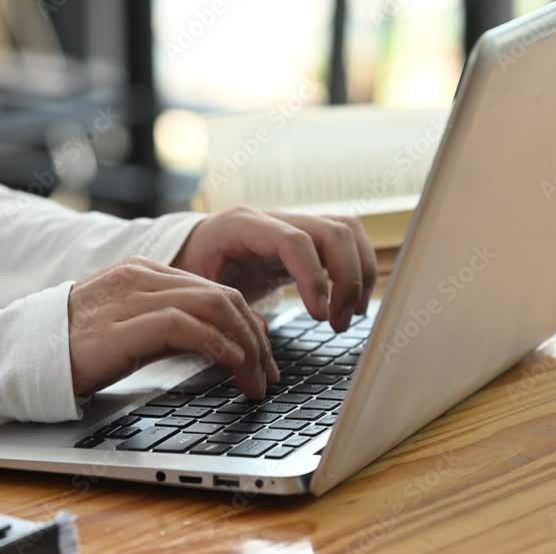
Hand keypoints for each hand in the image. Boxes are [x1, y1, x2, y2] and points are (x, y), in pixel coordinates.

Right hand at [67, 257, 277, 398]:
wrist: (17, 356)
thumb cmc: (73, 349)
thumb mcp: (129, 329)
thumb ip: (168, 327)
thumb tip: (219, 346)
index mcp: (144, 272)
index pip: (215, 290)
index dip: (248, 324)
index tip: (262, 356)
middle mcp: (142, 277)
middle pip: (222, 297)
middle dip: (256, 338)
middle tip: (268, 375)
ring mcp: (132, 298)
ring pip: (213, 308)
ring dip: (246, 347)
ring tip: (256, 380)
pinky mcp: (124, 326)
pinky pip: (186, 327)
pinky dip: (218, 345)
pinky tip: (233, 365)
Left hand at [172, 207, 377, 331]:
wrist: (195, 249)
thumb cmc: (195, 269)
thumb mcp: (198, 288)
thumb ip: (225, 308)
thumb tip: (260, 334)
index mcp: (243, 226)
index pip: (295, 242)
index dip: (314, 278)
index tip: (320, 316)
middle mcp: (276, 218)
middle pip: (333, 232)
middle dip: (347, 281)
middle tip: (338, 323)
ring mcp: (296, 222)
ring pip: (348, 232)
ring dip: (360, 275)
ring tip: (350, 315)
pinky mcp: (310, 235)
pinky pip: (349, 241)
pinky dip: (360, 270)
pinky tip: (353, 303)